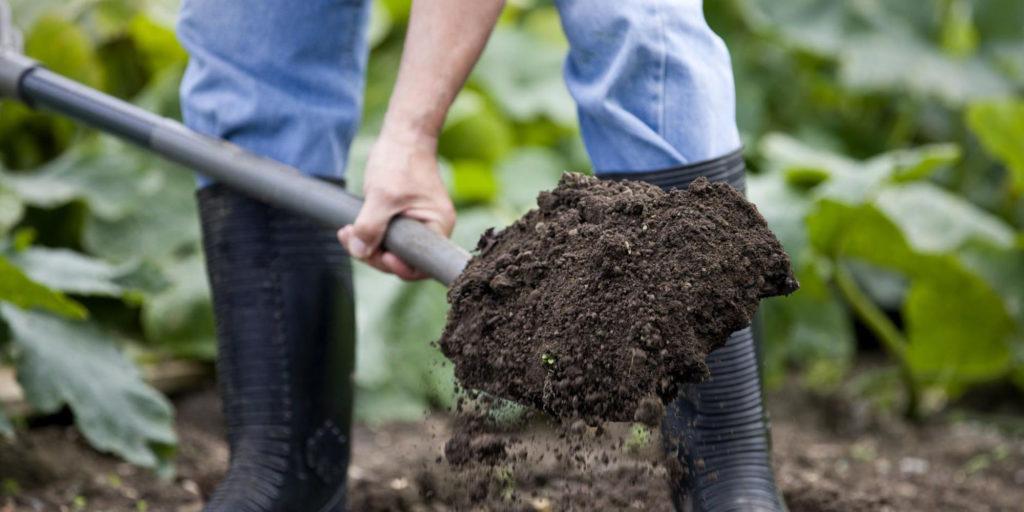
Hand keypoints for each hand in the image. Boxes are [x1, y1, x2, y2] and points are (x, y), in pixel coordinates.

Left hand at [337, 129, 454, 280]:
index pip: (420, 264)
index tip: (379, 255)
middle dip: (374, 253)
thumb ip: (370, 226)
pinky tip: (350, 228)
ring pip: (391, 248)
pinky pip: (387, 235)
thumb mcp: (382, 196)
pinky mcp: (404, 217)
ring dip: (367, 244)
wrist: (403, 135)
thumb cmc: (400, 161)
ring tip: (346, 232)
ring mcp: (417, 223)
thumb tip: (359, 252)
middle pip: (403, 258)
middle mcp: (431, 228)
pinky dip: (369, 234)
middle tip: (351, 240)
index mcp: (437, 226)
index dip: (398, 267)